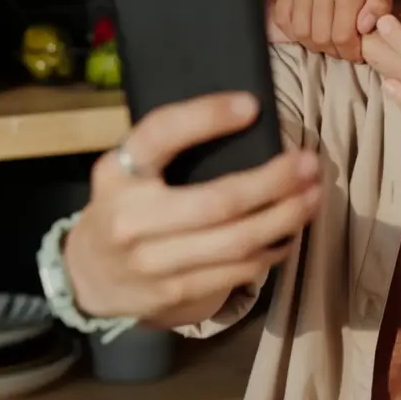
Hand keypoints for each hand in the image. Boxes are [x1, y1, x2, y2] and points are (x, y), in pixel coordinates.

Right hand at [64, 92, 320, 322]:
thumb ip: (171, 148)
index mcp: (118, 172)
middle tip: (310, 163)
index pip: (160, 134)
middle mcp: (130, 218)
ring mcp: (151, 262)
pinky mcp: (173, 294)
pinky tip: (291, 232)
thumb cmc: (126, 204)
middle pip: (218, 201)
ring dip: (285, 217)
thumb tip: (251, 118)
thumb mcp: (130, 168)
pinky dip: (272, 250)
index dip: (206, 117)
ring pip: (236, 241)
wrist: (86, 276)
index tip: (251, 105)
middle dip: (274, 181)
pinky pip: (236, 271)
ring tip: (314, 195)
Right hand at [270, 0, 391, 60]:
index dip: (349, 52)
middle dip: (333, 51)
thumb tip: (363, 29)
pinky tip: (308, 30)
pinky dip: (293, 32)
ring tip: (326, 41)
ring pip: (301, 32)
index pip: (343, 35)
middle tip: (342, 49)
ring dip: (313, 44)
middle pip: (320, 37)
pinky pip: (283, 18)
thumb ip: (379, 7)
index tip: (355, 54)